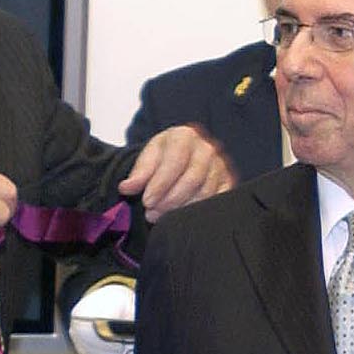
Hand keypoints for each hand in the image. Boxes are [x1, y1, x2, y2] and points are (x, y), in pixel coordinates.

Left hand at [118, 126, 232, 218]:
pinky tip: (181, 217)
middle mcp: (207, 148)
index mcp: (185, 135)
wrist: (179, 159)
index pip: (176, 160)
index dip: (161, 183)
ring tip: (161, 216)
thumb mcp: (147, 159)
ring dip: (182, 208)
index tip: (146, 201)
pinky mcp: (227, 182)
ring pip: (206, 192)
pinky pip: (217, 200)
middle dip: (170, 199)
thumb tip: (126, 187)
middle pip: (193, 178)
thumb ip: (138, 173)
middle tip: (152, 213)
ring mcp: (220, 165)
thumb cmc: (163, 157)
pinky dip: (198, 212)